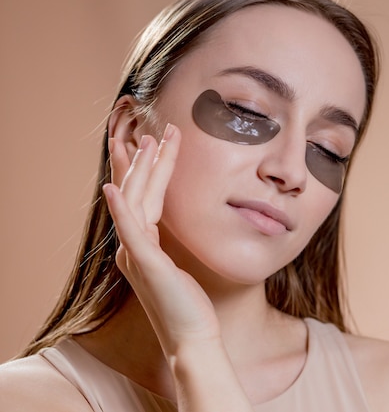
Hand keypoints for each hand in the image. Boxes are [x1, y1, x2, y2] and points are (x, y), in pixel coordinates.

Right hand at [103, 124, 252, 410]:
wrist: (191, 338)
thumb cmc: (189, 305)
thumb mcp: (179, 268)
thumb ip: (169, 248)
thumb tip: (174, 232)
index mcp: (142, 246)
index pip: (140, 199)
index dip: (143, 171)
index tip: (150, 145)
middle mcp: (133, 247)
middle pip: (136, 194)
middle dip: (144, 161)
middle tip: (152, 132)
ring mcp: (137, 255)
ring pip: (135, 202)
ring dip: (140, 170)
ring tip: (148, 141)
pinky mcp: (147, 264)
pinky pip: (132, 229)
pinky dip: (121, 207)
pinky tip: (114, 187)